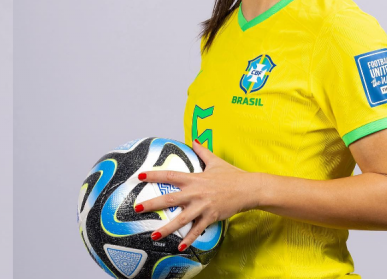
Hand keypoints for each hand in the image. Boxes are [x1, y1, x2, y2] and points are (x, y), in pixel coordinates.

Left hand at [134, 139, 260, 250]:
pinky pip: (198, 229)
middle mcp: (196, 193)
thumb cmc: (232, 174)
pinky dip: (189, 238)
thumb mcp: (215, 161)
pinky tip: (180, 246)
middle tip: (137, 208)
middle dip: (152, 204)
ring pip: (181, 219)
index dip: (154, 175)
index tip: (140, 176)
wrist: (248, 188)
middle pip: (170, 199)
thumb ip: (202, 151)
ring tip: (153, 235)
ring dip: (166, 228)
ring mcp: (203, 206)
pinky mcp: (211, 216)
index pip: (170, 175)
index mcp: (195, 179)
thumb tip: (195, 140)